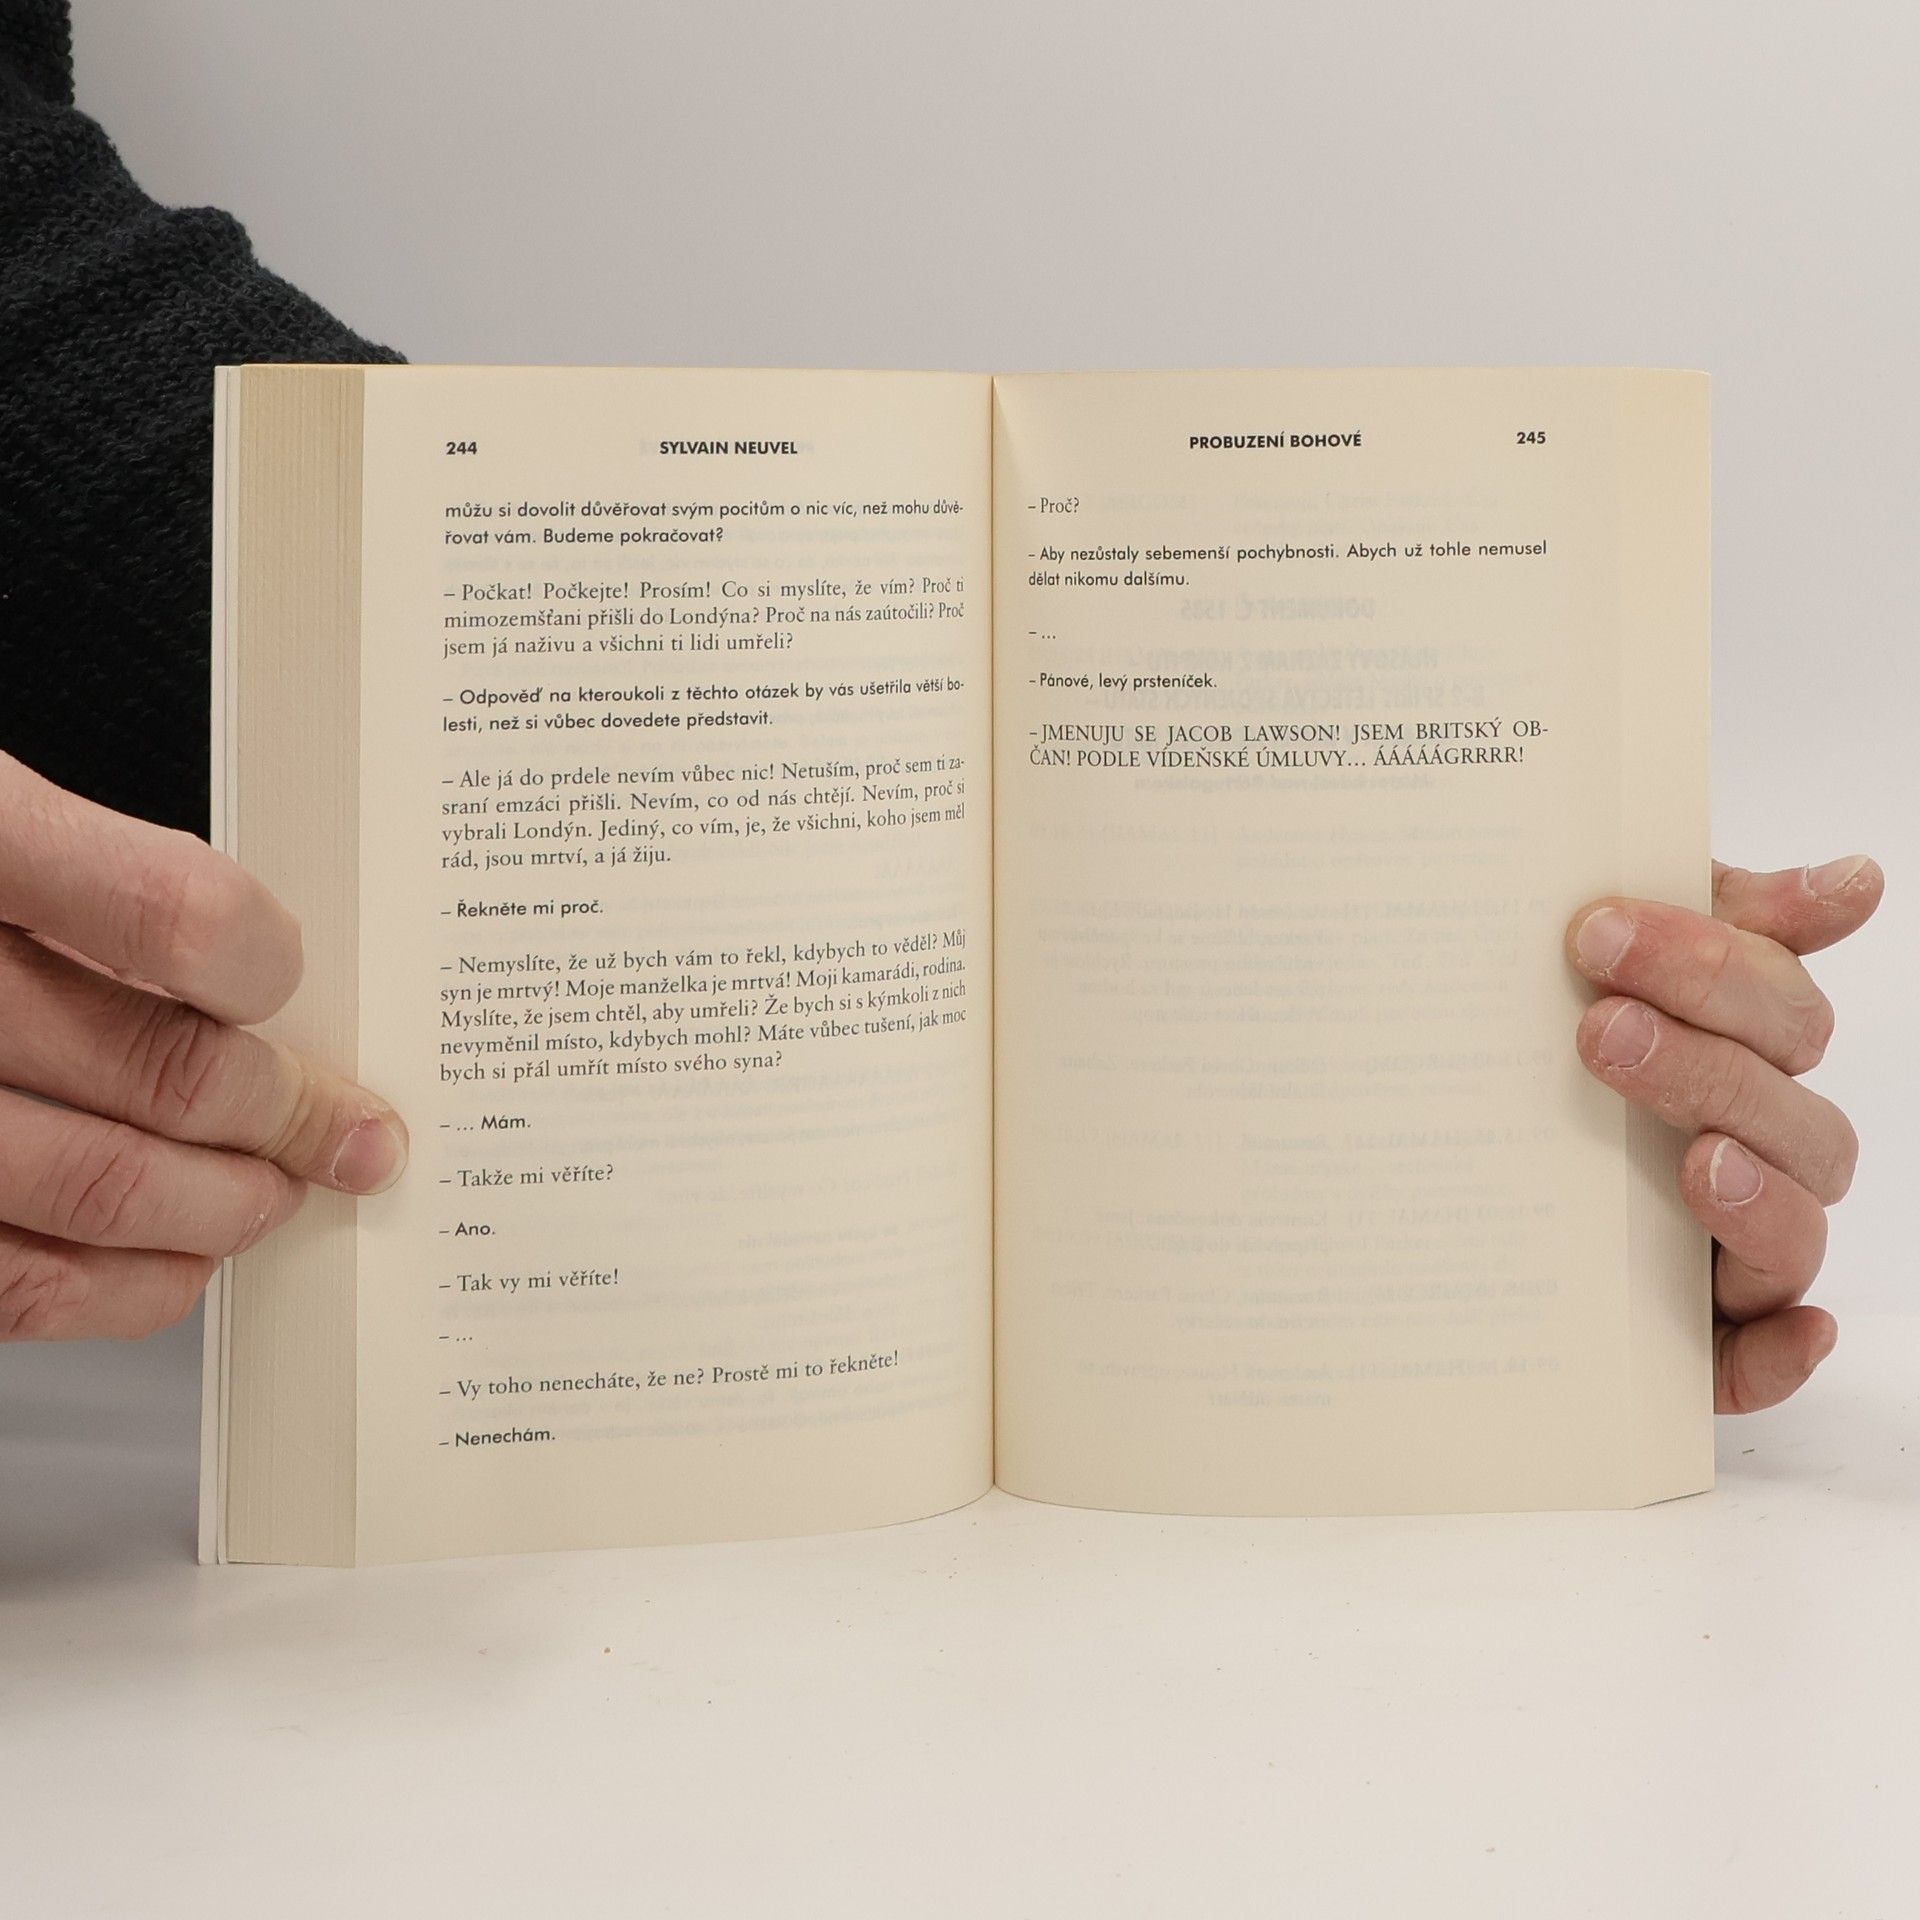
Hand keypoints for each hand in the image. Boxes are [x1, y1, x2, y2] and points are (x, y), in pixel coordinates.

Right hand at [0, 752, 407, 1340]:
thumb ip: (84, 880)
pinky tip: (171, 1264)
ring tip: (278, 1195)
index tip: (284, 980)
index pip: (176, 915)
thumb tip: (242, 970)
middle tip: (346, 1130)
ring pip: (97, 1190)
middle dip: (284, 1116)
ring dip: (224, 1208)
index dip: (261, 961)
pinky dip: (122, 1287)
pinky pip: (11, 1283)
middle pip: (158, 1070)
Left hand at [1566, 856, 1881, 1413]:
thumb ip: (1710, 912)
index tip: (1597, 928)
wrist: (1439, 1150)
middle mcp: (1757, 1147)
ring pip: (1794, 1228)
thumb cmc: (1552, 1033)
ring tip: (1696, 1159)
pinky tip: (1791, 1329)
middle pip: (1785, 1111)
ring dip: (1758, 1194)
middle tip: (1600, 1029)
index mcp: (1746, 1051)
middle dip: (1702, 1064)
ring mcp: (1732, 1242)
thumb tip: (1855, 882)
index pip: (1775, 1003)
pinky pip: (1757, 1358)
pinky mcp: (1696, 1333)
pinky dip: (1783, 1352)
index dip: (1703, 963)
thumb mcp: (1609, 963)